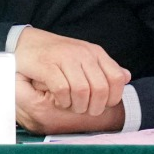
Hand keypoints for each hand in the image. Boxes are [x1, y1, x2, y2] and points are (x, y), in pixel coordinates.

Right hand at [14, 27, 129, 115]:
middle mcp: (83, 54)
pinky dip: (62, 101)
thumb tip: (127, 77)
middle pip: (100, 89)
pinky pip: (62, 90)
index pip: (117, 78)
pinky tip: (59, 101)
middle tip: (85, 110)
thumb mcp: (84, 58)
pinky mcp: (47, 65)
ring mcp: (65, 58)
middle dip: (94, 107)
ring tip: (71, 106)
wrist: (26, 42)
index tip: (102, 105)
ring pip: (82, 91)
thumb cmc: (56, 54)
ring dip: (77, 106)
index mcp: (95, 53)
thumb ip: (105, 68)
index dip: (112, 98)